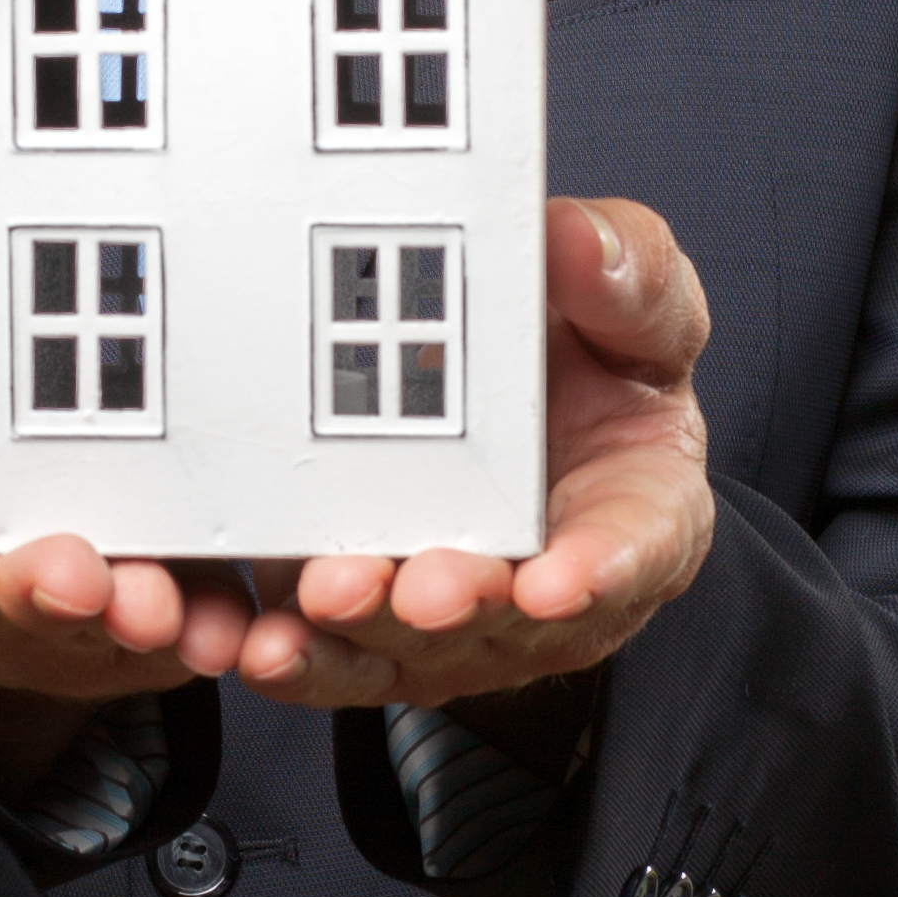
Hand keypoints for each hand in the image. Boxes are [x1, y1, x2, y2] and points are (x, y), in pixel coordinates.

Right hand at [0, 226, 252, 710]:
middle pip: (3, 594)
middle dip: (42, 590)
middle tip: (73, 577)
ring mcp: (59, 578)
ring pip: (100, 612)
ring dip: (133, 612)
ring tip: (155, 602)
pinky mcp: (144, 580)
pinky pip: (183, 610)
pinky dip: (206, 619)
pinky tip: (227, 620)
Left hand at [235, 198, 712, 708]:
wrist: (521, 394)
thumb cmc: (594, 360)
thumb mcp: (635, 304)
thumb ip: (627, 278)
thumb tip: (577, 239)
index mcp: (638, 509)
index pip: (636, 548)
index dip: (600, 572)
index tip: (558, 581)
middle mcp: (551, 585)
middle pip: (509, 617)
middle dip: (461, 604)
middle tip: (424, 590)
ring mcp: (459, 616)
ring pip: (414, 646)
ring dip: (367, 634)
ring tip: (327, 599)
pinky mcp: (373, 623)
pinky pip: (337, 654)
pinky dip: (300, 657)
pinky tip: (259, 643)